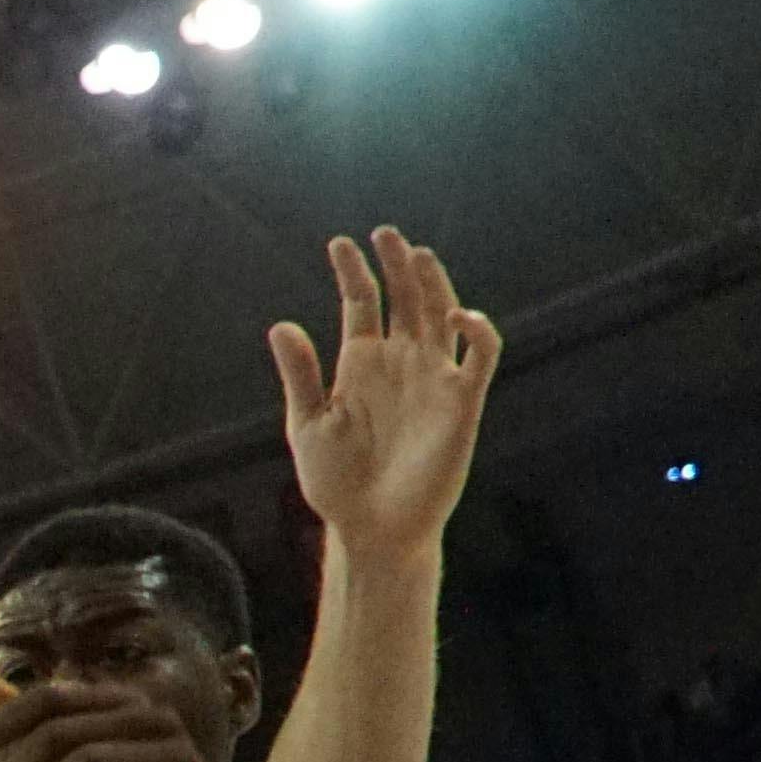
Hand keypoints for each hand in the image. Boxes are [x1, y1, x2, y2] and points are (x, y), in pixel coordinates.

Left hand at [269, 226, 498, 563]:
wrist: (370, 527)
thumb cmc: (335, 483)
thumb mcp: (308, 425)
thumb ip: (300, 376)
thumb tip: (281, 325)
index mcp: (360, 364)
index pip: (362, 304)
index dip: (353, 273)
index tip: (340, 244)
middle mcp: (399, 363)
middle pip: (404, 299)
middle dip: (396, 265)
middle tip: (384, 234)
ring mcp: (433, 378)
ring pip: (441, 316)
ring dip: (433, 284)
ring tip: (416, 255)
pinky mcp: (462, 402)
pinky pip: (479, 356)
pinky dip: (475, 331)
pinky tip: (454, 314)